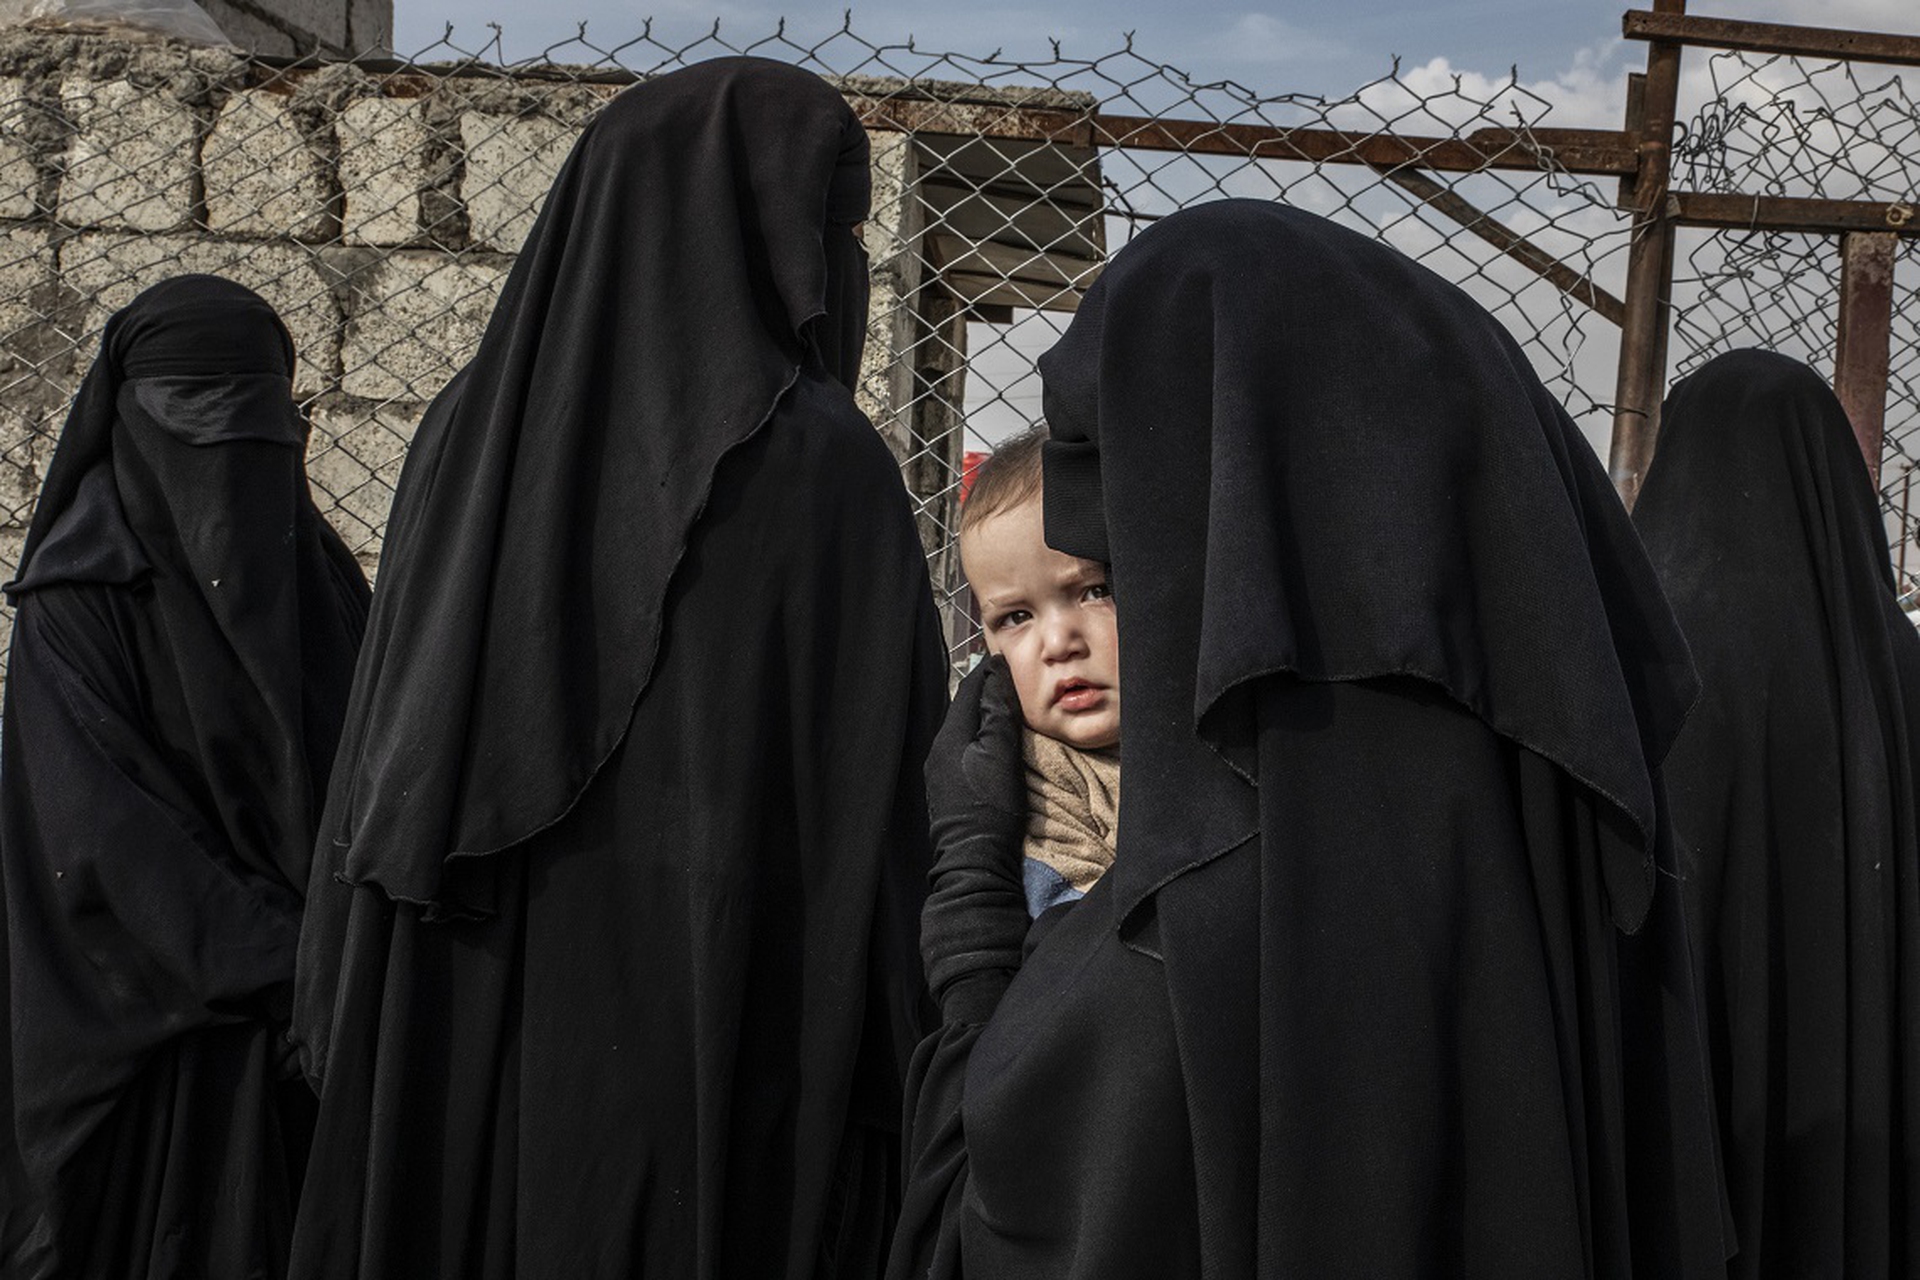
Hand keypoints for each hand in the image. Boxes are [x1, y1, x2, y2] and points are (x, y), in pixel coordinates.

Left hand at [920, 656, 1031, 1024]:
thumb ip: (998, 712)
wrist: (974, 863)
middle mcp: (939, 751)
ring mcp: (941, 774)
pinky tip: (995, 746)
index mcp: (949, 736)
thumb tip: (996, 673)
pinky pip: (964, 753)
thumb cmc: (990, 805)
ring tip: (1007, 709)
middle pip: (964, 711)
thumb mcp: (1001, 753)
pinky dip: (980, 740)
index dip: (990, 674)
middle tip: (1012, 682)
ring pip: (964, 732)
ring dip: (983, 718)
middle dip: (985, 694)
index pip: (969, 691)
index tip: (1009, 661)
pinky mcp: (949, 793)